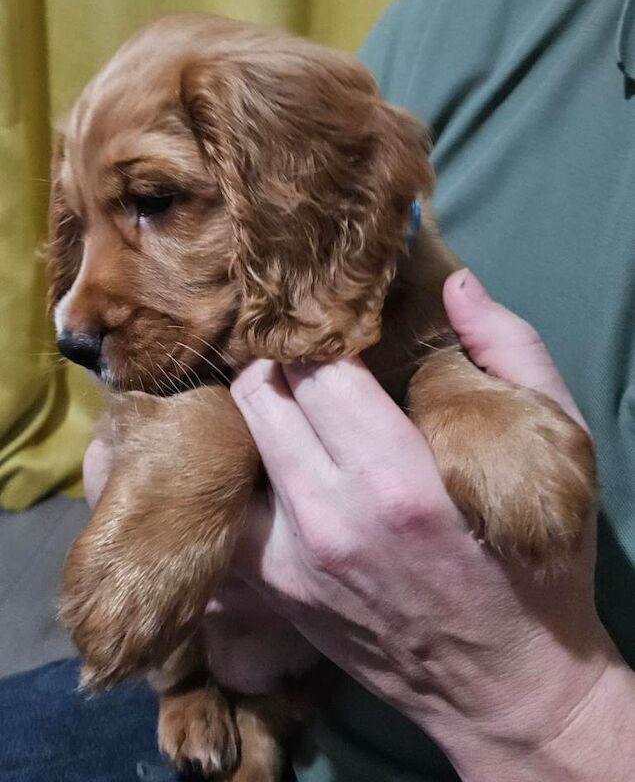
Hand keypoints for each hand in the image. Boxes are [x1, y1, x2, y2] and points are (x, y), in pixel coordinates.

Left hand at [229, 270, 634, 780]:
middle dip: (282, 362)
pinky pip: (226, 508)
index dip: (324, 333)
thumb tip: (455, 280)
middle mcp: (328, 520)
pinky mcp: (271, 591)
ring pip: (232, 444)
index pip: (318, 369)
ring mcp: (287, 563)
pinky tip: (274, 462)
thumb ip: (510, 352)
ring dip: (257, 410)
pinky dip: (242, 472)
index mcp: (398, 480)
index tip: (338, 322)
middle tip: (310, 355)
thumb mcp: (559, 449)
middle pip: (259, 395)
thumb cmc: (539, 567)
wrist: (506, 688)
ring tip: (291, 402)